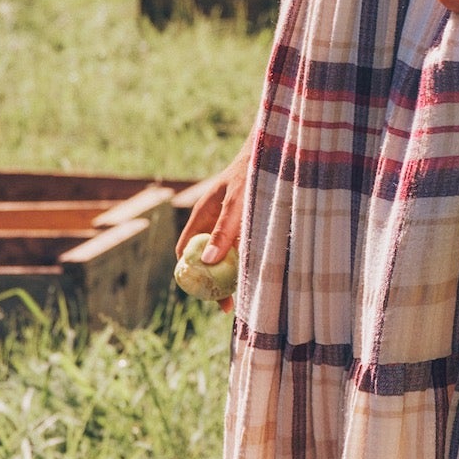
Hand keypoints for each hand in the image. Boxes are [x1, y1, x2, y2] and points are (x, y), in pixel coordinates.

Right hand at [178, 144, 249, 301]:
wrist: (274, 152)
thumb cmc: (252, 173)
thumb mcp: (237, 203)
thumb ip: (223, 230)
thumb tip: (207, 261)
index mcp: (202, 215)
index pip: (184, 251)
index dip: (188, 274)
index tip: (202, 294)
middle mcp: (212, 222)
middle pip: (203, 259)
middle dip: (212, 282)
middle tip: (227, 305)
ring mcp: (229, 224)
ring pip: (224, 257)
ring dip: (230, 277)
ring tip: (244, 299)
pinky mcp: (246, 225)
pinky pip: (241, 250)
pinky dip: (245, 265)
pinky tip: (258, 278)